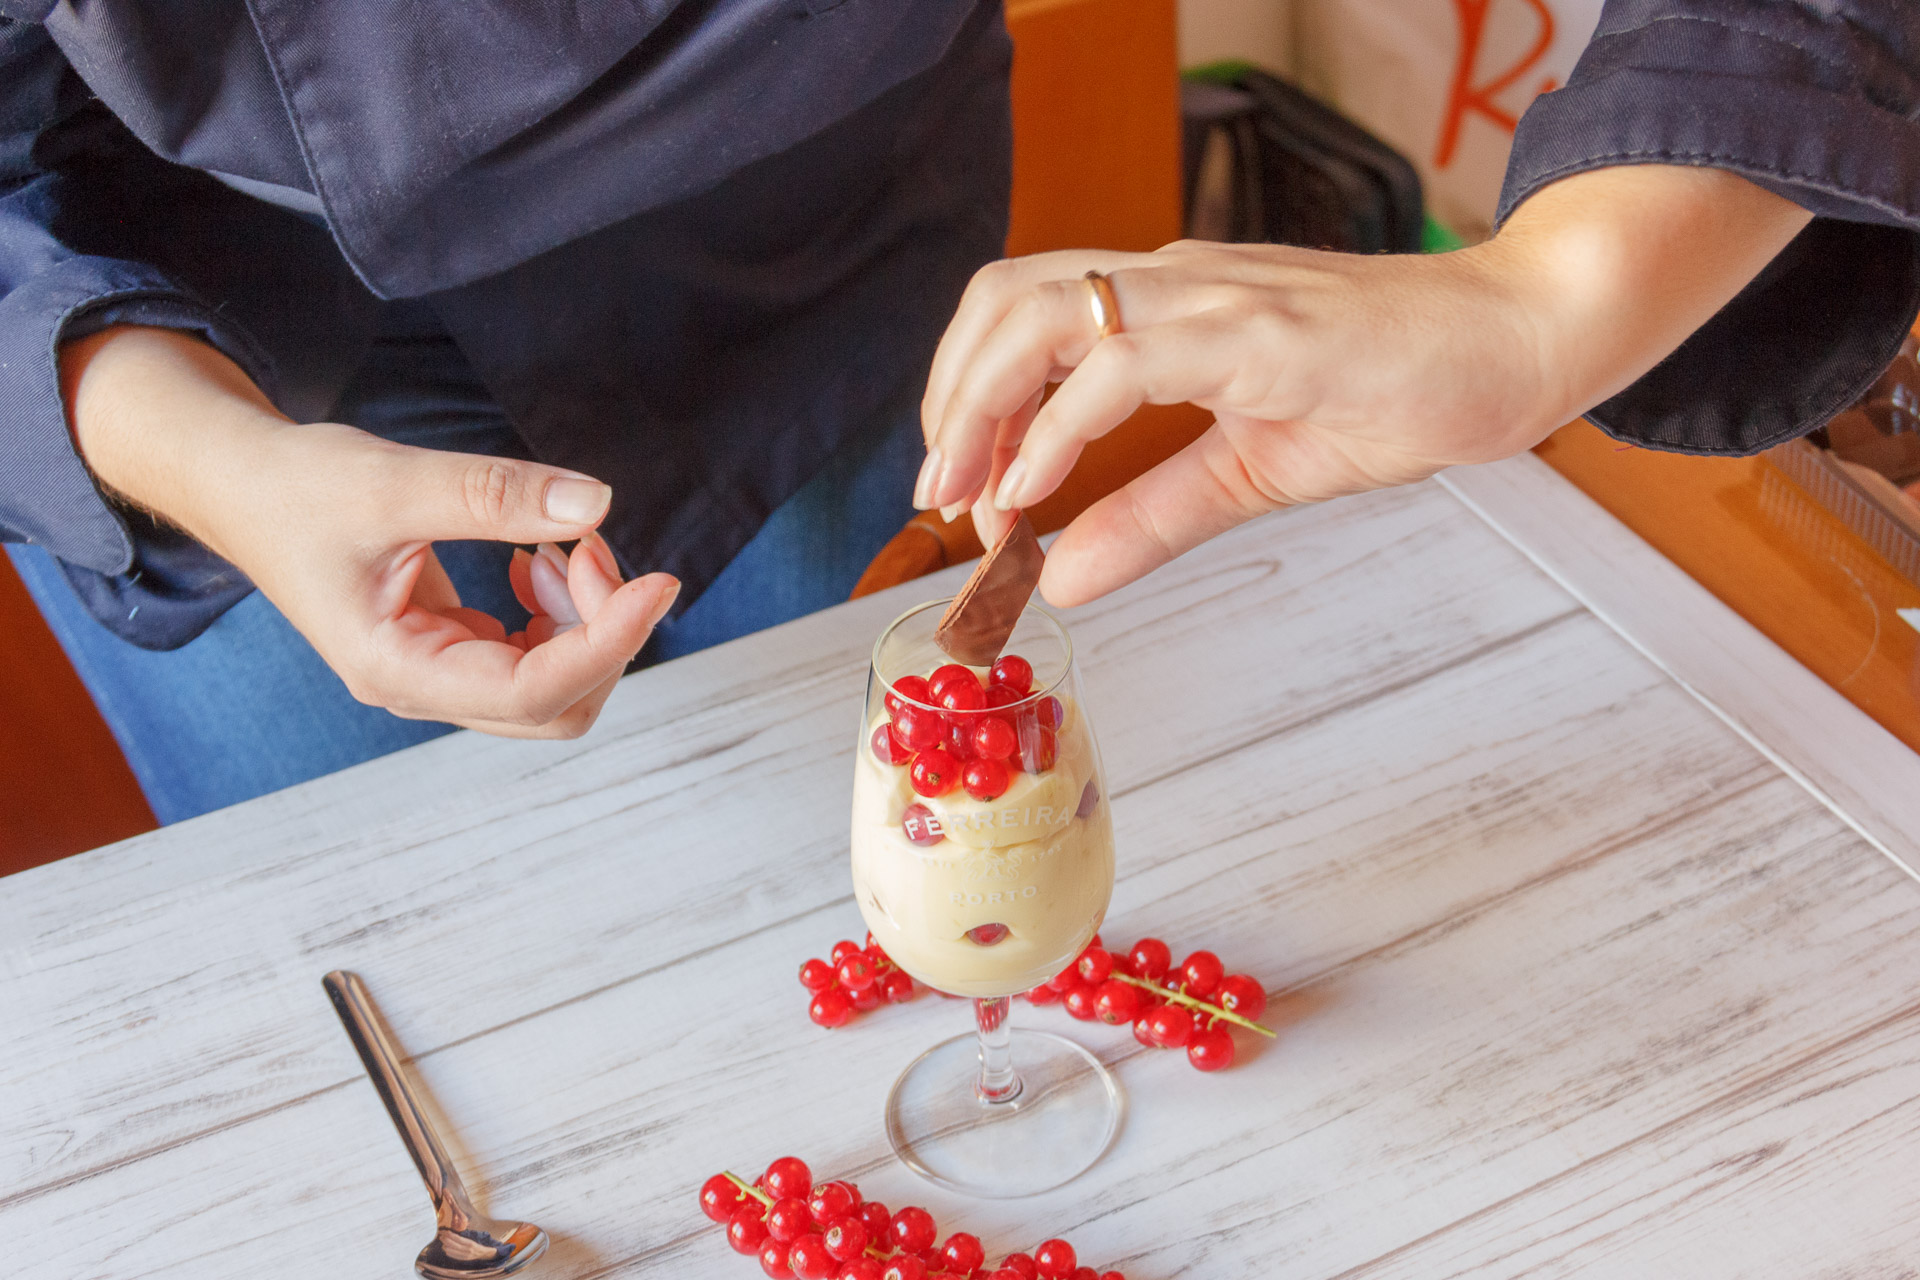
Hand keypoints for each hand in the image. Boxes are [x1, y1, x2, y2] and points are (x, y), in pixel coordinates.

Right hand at [64, 326, 678, 737]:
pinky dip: (558, 608)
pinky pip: (532, 652)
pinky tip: (536, 556)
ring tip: (561, 544)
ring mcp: (438, 672)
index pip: (533, 691)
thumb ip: (493, 494)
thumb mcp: (392, 482)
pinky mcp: (450, 645)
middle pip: (557, 706)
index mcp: (396, 671)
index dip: (608, 643)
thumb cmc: (298, 488)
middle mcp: (421, 688)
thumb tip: (596, 503)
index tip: (657, 584)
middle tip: (591, 546)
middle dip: (599, 631)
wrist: (242, 487)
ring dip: (582, 618)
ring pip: (553, 682)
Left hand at [916, 165, 1812, 604]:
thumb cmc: (1396, 392)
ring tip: (974, 496)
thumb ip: (1151, 516)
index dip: (968, 395)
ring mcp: (1220, 299)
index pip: (1024, 313)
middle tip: (942, 496)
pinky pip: (1128, 361)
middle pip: (1009, 298)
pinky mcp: (1265, 332)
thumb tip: (1058, 576)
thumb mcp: (1248, 472)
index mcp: (1171, 305)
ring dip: (984, 406)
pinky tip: (1037, 493)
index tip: (964, 490)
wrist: (1518, 345)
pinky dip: (1059, 427)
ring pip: (1050, 313)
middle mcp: (1179, 282)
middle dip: (951, 397)